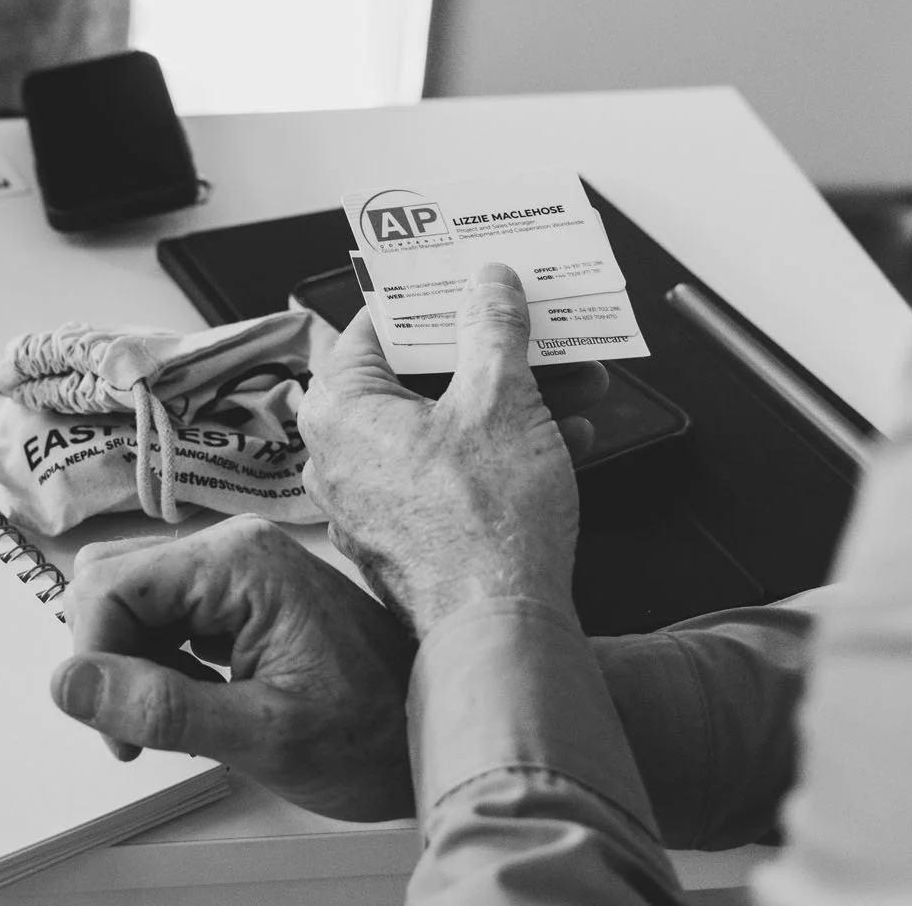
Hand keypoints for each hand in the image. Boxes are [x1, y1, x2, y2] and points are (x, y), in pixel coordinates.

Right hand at [50, 515, 417, 819]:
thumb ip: (161, 708)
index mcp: (238, 562)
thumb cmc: (380, 735)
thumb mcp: (264, 735)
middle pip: (110, 581)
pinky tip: (197, 704)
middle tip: (139, 730)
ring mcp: (237, 569)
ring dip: (132, 663)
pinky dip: (160, 663)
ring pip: (131, 599)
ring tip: (178, 721)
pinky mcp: (241, 595)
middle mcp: (233, 548)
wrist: (448, 736)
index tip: (116, 726)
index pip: (107, 586)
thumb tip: (71, 684)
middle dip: (107, 657)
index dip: (94, 659)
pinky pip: (166, 614)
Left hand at [297, 262, 583, 638]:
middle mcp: (340, 454)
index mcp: (339, 410)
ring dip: (511, 399)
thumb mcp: (501, 400)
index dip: (431, 298)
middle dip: (488, 352)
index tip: (467, 280)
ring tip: (572, 378)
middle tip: (531, 327)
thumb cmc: (482, 527)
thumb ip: (493, 330)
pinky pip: (450, 472)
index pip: (376, 326)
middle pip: (416, 378)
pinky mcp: (406, 535)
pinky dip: (501, 449)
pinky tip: (565, 434)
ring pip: (443, 427)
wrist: (499, 630)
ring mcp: (370, 500)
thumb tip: (488, 286)